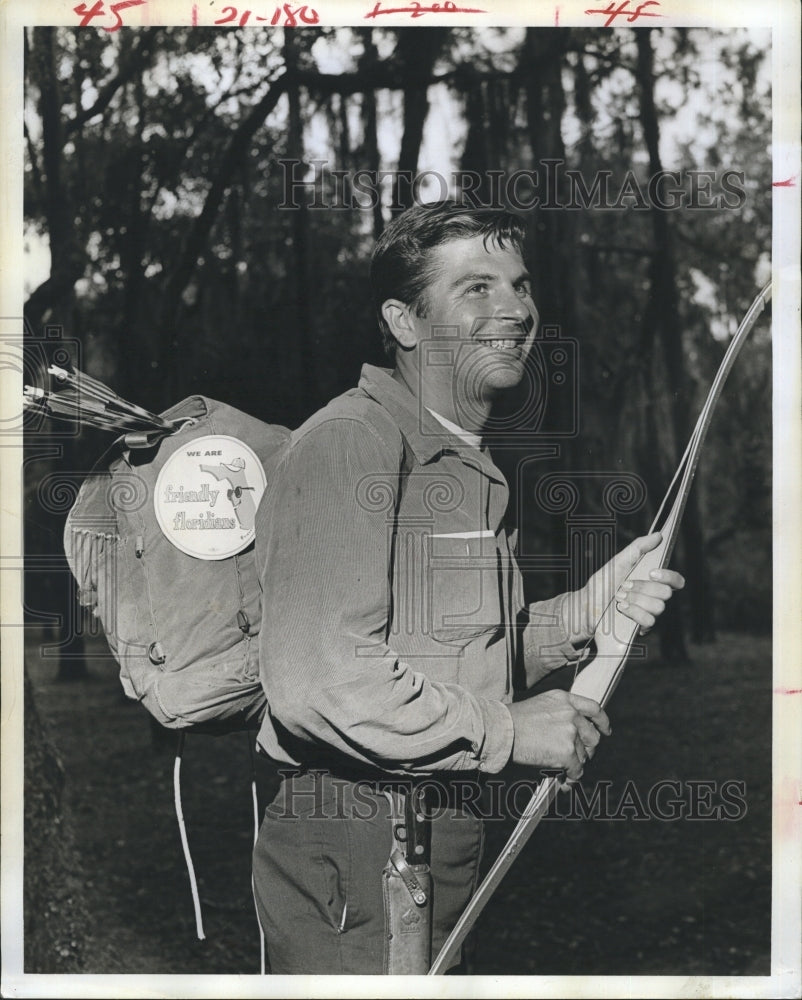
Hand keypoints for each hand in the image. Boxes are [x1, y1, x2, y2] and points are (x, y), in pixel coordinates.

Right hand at [508, 690, 610, 780]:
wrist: (501, 731)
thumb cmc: (513, 722)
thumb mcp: (541, 707)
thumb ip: (560, 715)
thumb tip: (574, 738)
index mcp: (564, 699)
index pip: (594, 708)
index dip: (602, 722)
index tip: (605, 731)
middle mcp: (571, 713)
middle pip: (592, 736)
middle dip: (587, 750)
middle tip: (577, 759)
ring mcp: (570, 732)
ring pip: (583, 756)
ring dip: (574, 766)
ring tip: (562, 773)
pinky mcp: (566, 752)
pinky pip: (576, 770)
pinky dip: (570, 778)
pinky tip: (562, 782)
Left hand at [563, 532, 684, 642]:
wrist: (586, 606)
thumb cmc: (602, 585)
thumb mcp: (618, 562)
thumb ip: (638, 548)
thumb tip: (658, 535)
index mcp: (651, 582)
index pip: (675, 581)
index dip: (669, 576)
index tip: (652, 572)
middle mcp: (653, 598)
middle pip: (666, 593)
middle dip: (643, 588)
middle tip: (624, 586)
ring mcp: (649, 613)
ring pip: (658, 607)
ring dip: (635, 599)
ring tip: (620, 598)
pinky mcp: (642, 628)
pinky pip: (649, 620)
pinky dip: (633, 612)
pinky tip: (621, 608)